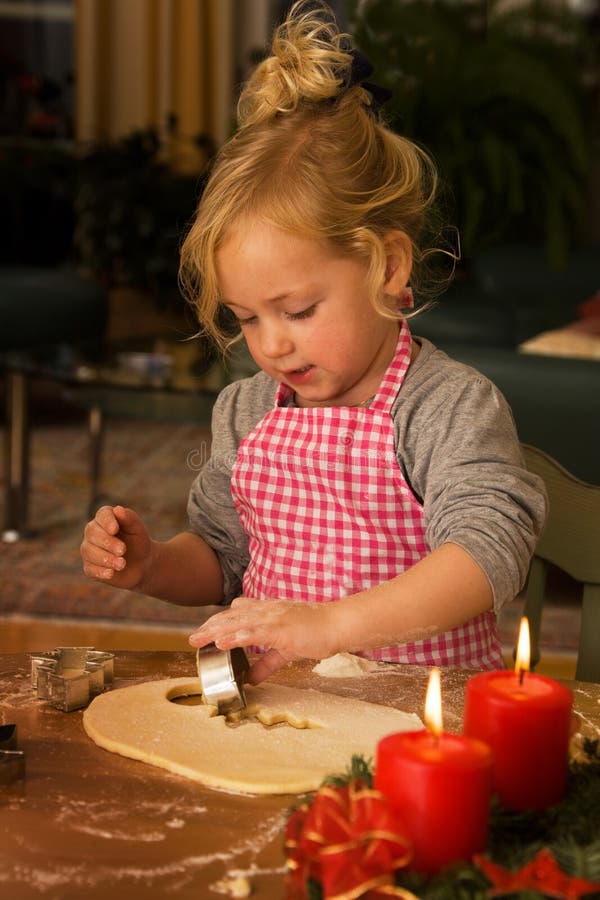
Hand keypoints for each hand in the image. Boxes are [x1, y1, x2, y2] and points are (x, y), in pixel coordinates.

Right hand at [80, 504, 152, 589]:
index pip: (102, 515)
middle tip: (123, 550)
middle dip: (108, 542)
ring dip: (105, 558)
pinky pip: (90, 569)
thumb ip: (129, 518)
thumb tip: (118, 509)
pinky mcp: (90, 567)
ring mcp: (89, 549)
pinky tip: (111, 573)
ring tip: (122, 564)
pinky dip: (100, 571)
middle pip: (92, 533)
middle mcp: (93, 532)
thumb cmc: (139, 542)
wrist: (142, 564)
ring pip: (89, 551)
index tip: (115, 529)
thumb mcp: (138, 529)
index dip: (107, 522)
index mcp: (105, 518)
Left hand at [188, 596, 340, 683]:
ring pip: (238, 623)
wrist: (337, 625)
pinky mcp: (280, 628)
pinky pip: (254, 632)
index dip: (219, 623)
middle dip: (210, 627)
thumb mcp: (285, 649)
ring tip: (198, 639)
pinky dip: (236, 636)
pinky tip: (222, 642)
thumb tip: (252, 678)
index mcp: (268, 613)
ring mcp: (273, 618)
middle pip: (231, 617)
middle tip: (192, 638)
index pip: (237, 614)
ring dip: (216, 630)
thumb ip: (267, 663)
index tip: (204, 633)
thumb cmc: (316, 632)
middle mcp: (267, 611)